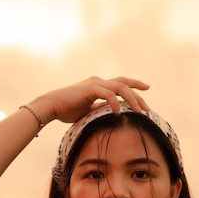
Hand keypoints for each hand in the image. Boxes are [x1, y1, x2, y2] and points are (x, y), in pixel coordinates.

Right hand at [34, 76, 149, 124]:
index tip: (146, 91)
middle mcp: (98, 81)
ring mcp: (95, 84)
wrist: (51, 106)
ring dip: (132, 99)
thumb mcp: (88, 111)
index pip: (121, 83)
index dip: (135, 85)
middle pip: (124, 83)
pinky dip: (115, 103)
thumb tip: (110, 115)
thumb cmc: (66, 110)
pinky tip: (118, 113)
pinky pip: (108, 94)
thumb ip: (99, 110)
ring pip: (120, 87)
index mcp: (98, 85)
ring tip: (138, 111)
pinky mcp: (90, 89)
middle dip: (138, 94)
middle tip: (147, 108)